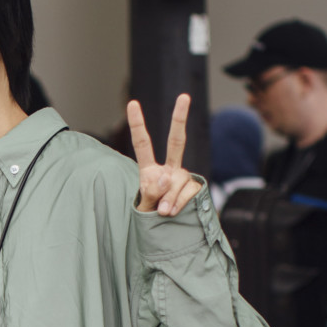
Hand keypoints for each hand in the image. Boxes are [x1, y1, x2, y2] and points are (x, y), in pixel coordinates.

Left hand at [127, 94, 203, 216]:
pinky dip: (178, 204)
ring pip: (176, 181)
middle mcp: (169, 168)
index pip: (142, 144)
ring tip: (163, 211)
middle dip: (180, 118)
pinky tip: (172, 212)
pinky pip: (186, 193)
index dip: (137, 124)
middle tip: (184, 96)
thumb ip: (151, 192)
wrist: (171, 231)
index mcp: (150, 169)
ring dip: (168, 198)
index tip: (132, 103)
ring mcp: (183, 176)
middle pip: (176, 140)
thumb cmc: (152, 214)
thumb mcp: (144, 205)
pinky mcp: (194, 187)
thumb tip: (166, 177)